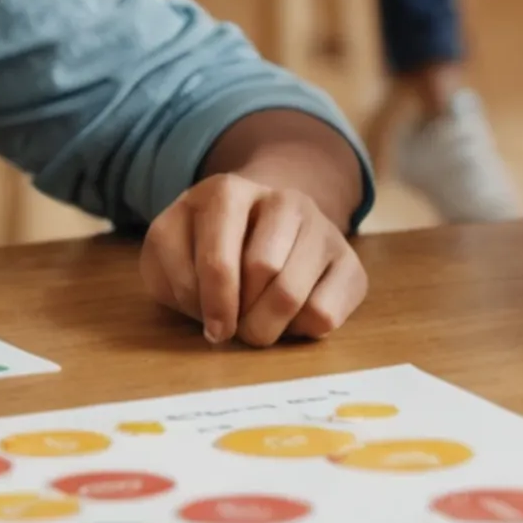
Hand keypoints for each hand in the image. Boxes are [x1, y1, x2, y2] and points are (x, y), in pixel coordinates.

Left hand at [139, 172, 366, 345]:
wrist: (265, 234)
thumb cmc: (208, 253)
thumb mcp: (173, 258)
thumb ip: (175, 280)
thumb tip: (217, 319)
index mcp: (226, 192)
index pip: (217, 260)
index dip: (210, 304)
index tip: (210, 327)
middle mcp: (281, 199)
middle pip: (262, 271)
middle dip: (241, 316)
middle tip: (235, 328)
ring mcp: (320, 225)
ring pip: (291, 295)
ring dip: (267, 327)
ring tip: (258, 325)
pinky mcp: (349, 260)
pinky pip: (324, 314)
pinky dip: (301, 330)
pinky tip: (290, 316)